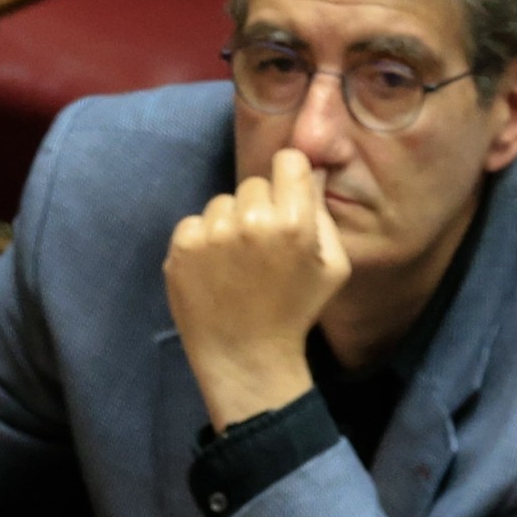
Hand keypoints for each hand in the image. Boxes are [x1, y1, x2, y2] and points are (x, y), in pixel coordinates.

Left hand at [164, 147, 350, 429]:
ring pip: (223, 202)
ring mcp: (213, 232)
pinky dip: (204, 242)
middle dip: (261, 207)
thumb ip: (325, 217)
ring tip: (238, 264)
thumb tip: (313, 172)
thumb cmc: (296, 311)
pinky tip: (216, 271)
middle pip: (255, 183)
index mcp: (294, 223)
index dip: (291, 178)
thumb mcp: (333, 269)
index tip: (288, 198)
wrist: (246, 355)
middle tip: (264, 249)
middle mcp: (251, 220)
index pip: (289, 161)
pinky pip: (195, 222)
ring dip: (230, 224)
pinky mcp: (183, 245)